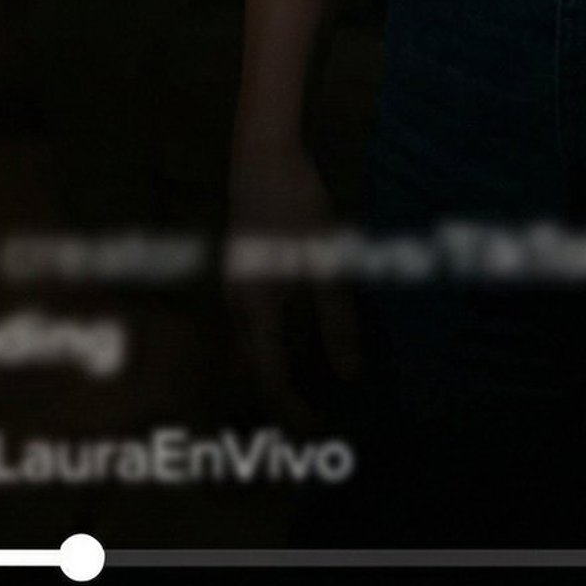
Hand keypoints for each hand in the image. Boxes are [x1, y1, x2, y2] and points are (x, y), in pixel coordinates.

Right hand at [226, 140, 358, 423]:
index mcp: (256, 308)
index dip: (293, 409)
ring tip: (314, 385)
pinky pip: (254, 324)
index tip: (319, 431)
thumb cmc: (296, 206)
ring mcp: (236, 287)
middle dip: (283, 397)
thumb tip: (349, 373)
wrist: (262, 155)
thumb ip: (337, 321)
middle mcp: (237, 305)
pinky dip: (275, 344)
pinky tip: (303, 339)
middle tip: (319, 417)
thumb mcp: (326, 264)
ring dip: (278, 369)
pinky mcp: (242, 272)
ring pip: (253, 346)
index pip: (270, 377)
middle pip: (255, 367)